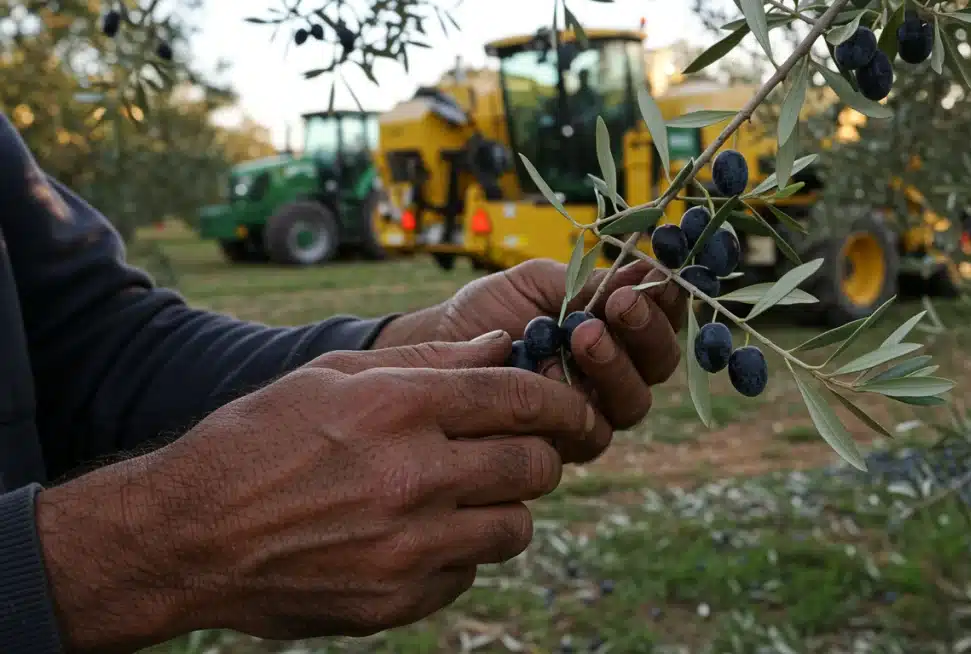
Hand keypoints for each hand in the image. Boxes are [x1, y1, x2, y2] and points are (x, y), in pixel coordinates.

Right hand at [36, 332, 596, 650]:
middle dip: (539, 454)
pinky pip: (468, 572)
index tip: (574, 409)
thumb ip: (429, 359)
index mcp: (397, 408)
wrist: (188, 535)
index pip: (520, 399)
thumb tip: (504, 344)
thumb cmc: (256, 441)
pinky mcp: (397, 599)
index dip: (562, 402)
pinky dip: (459, 553)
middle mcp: (412, 477)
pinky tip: (418, 535)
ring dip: (504, 508)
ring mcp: (408, 546)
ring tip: (464, 496)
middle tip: (517, 452)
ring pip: (515, 527)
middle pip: (534, 466)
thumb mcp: (331, 377)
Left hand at [374, 259, 687, 461]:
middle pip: (659, 364)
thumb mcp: (539, 283)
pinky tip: (553, 376)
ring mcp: (595, 414)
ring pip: (632, 402)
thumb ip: (589, 281)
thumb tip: (648, 265)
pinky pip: (590, 433)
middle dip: (645, 331)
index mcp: (620, 331)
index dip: (667, 301)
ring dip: (615, 365)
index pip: (664, 319)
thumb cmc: (491, 310)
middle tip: (620, 304)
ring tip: (584, 334)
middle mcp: (617, 376)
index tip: (652, 277)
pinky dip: (576, 403)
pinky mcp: (566, 447)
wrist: (438, 349)